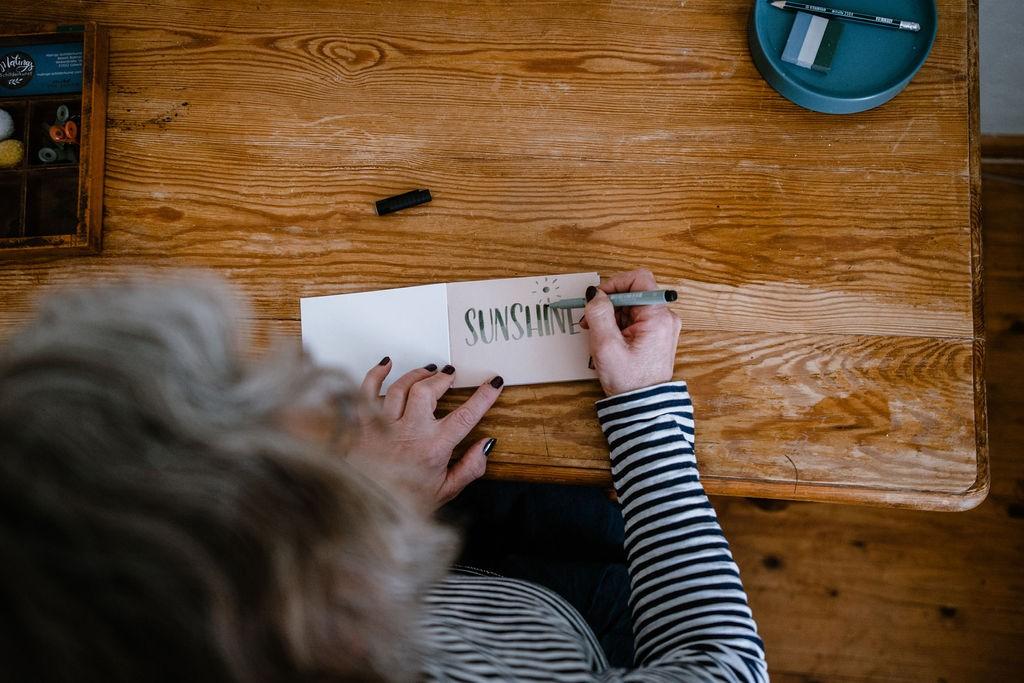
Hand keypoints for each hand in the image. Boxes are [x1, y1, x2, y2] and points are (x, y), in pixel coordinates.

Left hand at [349, 359, 503, 508]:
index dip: (483, 396)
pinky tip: (386, 364)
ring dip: (418, 374)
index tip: (493, 383)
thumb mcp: (446, 492)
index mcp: (433, 449)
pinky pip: (366, 392)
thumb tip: (486, 444)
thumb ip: (470, 467)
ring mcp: (384, 427)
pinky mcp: (363, 427)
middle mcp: (409, 432)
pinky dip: (375, 374)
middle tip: (452, 375)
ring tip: (429, 371)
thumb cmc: (405, 504)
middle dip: (444, 378)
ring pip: (401, 387)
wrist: (367, 514)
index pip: (465, 415)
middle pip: (428, 391)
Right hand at [580, 269, 680, 395]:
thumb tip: (594, 294)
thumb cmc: (629, 381)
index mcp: (658, 317)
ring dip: (611, 315)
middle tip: (591, 320)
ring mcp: (662, 327)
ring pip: (632, 306)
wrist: (642, 407)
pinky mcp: (656, 336)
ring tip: (599, 335)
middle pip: (633, 292)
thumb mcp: (606, 346)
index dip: (615, 283)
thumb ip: (598, 314)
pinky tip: (609, 340)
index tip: (598, 298)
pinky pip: (635, 319)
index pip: (639, 279)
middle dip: (609, 303)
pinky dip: (618, 325)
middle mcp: (665, 318)